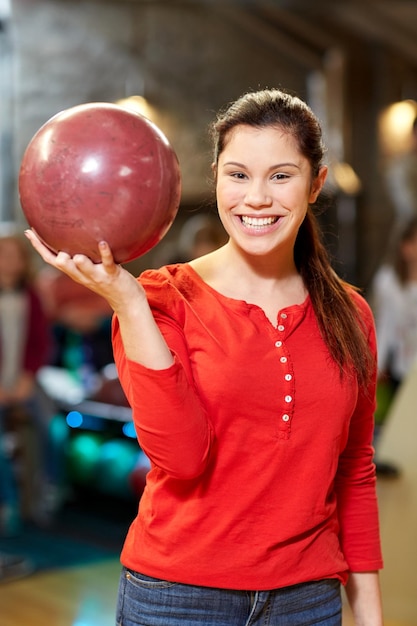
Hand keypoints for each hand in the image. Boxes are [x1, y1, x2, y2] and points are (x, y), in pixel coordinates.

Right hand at [24, 229, 144, 313]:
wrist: (127, 301)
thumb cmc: (109, 281)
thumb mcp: (90, 271)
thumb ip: (80, 259)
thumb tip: (75, 238)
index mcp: (74, 273)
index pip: (51, 259)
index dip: (38, 247)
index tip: (29, 232)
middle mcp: (82, 275)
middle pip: (61, 263)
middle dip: (57, 253)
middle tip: (61, 243)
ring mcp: (96, 275)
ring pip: (80, 265)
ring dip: (78, 258)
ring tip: (80, 248)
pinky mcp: (111, 274)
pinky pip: (107, 262)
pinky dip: (104, 252)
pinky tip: (102, 242)